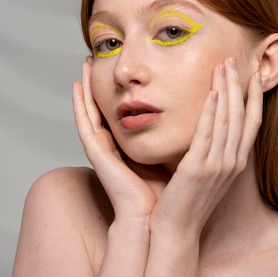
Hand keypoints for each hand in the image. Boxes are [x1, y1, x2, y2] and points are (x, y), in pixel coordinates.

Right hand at [72, 58, 164, 220]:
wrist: (159, 219)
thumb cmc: (169, 193)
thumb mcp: (175, 157)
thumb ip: (180, 139)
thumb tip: (200, 119)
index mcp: (128, 146)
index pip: (120, 111)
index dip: (118, 90)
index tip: (120, 70)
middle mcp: (113, 145)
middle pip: (102, 106)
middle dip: (99, 82)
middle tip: (96, 57)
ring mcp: (102, 149)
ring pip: (89, 110)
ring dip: (85, 86)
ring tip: (84, 62)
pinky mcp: (97, 153)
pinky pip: (84, 123)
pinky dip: (79, 104)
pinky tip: (77, 86)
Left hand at [149, 57, 263, 235]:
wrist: (176, 232)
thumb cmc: (186, 203)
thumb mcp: (205, 174)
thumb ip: (210, 151)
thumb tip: (208, 130)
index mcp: (235, 163)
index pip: (252, 122)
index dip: (254, 96)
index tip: (253, 73)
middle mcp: (232, 163)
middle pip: (242, 115)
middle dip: (239, 85)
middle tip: (234, 59)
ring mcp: (217, 166)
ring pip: (227, 120)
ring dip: (225, 90)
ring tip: (222, 65)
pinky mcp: (197, 169)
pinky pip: (207, 135)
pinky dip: (210, 112)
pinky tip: (209, 93)